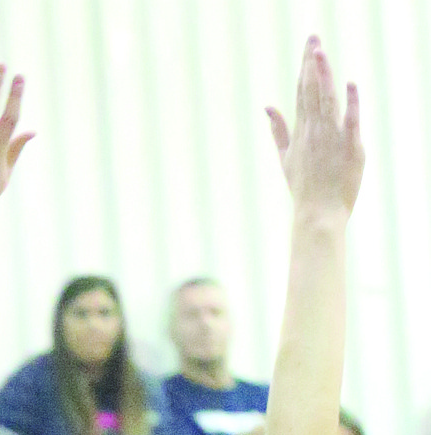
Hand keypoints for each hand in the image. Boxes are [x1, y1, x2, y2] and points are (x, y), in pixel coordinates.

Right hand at [267, 36, 362, 218]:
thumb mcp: (285, 159)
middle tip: (313, 37)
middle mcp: (314, 131)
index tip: (308, 46)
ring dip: (324, 76)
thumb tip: (267, 106)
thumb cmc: (304, 189)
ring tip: (320, 53)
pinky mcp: (349, 147)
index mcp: (301, 132)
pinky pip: (350, 121)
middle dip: (312, 63)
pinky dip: (349, 102)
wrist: (318, 214)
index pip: (303, 92)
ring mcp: (331, 138)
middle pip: (313, 91)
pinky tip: (349, 84)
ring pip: (326, 101)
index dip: (306, 67)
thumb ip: (277, 130)